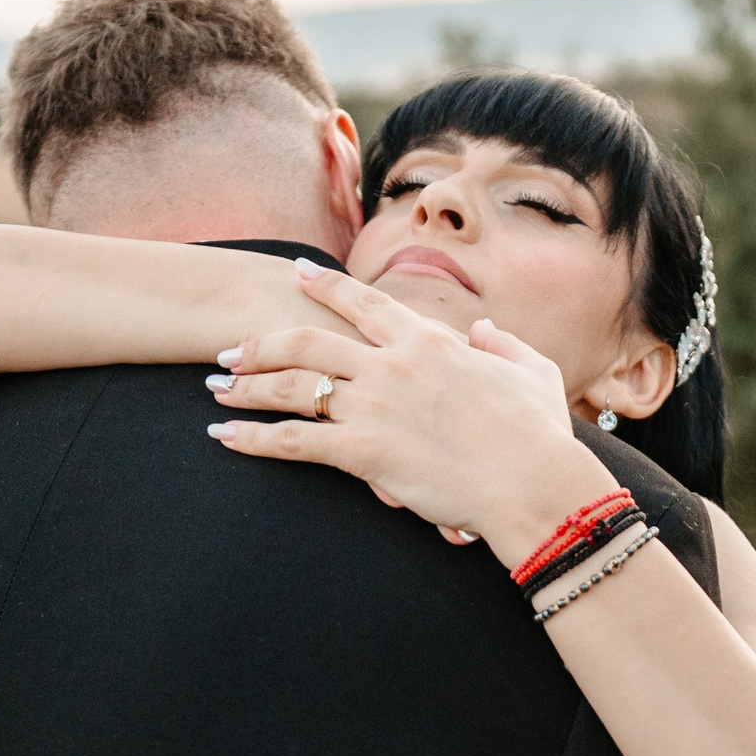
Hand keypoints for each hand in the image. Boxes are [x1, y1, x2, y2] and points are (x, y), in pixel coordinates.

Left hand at [206, 263, 620, 564]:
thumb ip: (504, 346)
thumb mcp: (532, 373)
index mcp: (426, 341)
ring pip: (292, 386)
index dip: (323, 286)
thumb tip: (483, 332)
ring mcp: (374, 406)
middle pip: (307, 340)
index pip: (362, 303)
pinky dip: (253, 438)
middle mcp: (391, 364)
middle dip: (262, 341)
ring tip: (215, 389)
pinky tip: (224, 438)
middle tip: (231, 348)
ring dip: (247, 386)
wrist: (532, 482)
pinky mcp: (363, 451)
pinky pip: (294, 441)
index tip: (294, 273)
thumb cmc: (539, 434)